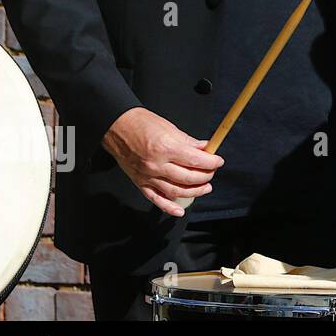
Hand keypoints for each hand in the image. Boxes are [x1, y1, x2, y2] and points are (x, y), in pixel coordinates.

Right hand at [102, 107, 223, 216]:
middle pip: (188, 178)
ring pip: (175, 191)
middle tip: (212, 172)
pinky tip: (179, 211)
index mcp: (166, 148)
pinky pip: (155, 199)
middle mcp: (156, 164)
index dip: (211, 162)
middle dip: (205, 176)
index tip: (218, 161)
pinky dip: (168, 207)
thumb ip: (189, 142)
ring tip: (205, 187)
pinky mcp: (139, 183)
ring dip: (194, 192)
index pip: (195, 160)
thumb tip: (206, 148)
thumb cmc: (143, 124)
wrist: (117, 127)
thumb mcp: (170, 128)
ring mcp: (147, 176)